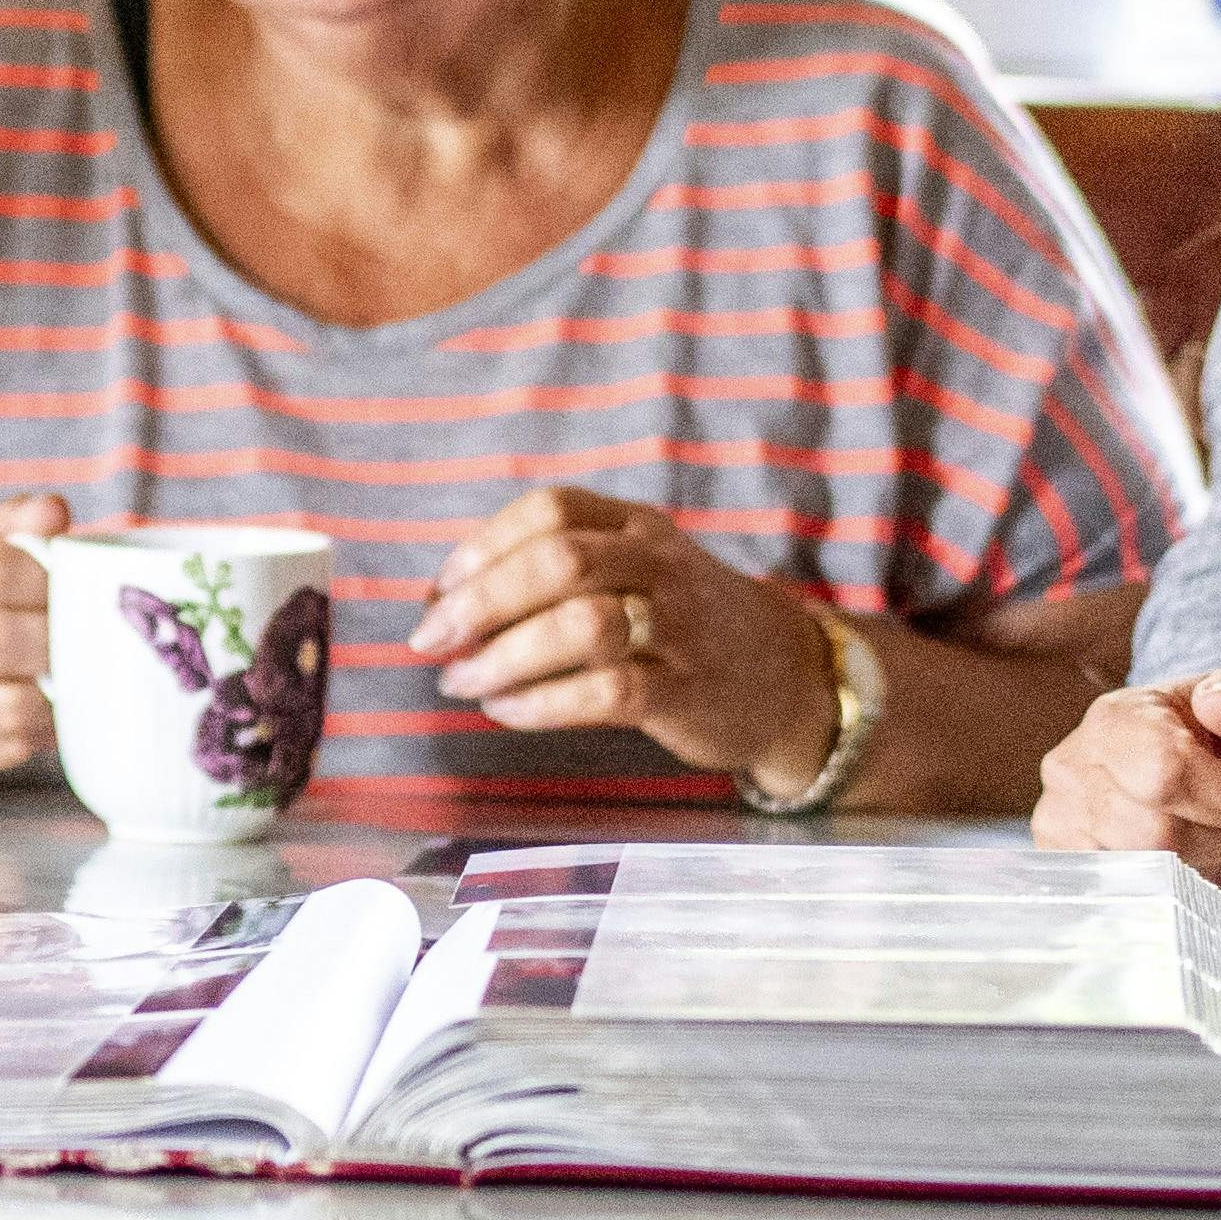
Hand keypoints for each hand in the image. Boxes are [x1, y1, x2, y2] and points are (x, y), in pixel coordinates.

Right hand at [0, 489, 64, 786]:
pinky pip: (5, 746)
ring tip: (76, 674)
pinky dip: (40, 730)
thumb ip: (10, 527)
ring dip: (54, 691)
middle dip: (54, 639)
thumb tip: (56, 512)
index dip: (47, 582)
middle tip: (88, 636)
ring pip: (5, 702)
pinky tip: (54, 711)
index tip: (77, 587)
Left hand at [412, 488, 833, 790]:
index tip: (439, 589)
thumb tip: (447, 601)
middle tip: (432, 639)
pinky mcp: (687, 693)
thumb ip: (557, 570)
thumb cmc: (682, 623)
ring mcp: (679, 628)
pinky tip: (506, 710)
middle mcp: (660, 564)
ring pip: (582, 624)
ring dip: (505, 655)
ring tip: (463, 681)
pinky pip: (606, 692)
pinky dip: (542, 702)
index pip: (551, 509)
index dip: (484, 546)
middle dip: (481, 600)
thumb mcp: (636, 568)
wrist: (788, 678)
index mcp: (637, 525)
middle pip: (560, 561)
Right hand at [1035, 666, 1220, 882]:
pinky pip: (1125, 892)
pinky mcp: (1061, 858)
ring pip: (1147, 869)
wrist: (1199, 767)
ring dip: (1197, 858)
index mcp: (1115, 716)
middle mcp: (1070, 765)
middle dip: (1219, 833)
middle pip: (1159, 833)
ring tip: (1203, 827)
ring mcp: (1057, 816)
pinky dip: (1167, 881)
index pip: (1167, 773)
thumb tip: (1220, 703)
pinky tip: (1176, 850)